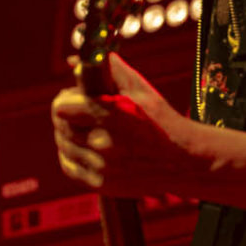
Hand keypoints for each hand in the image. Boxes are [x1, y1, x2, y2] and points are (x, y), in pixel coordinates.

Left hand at [51, 54, 214, 199]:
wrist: (184, 161)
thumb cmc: (160, 119)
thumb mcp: (140, 88)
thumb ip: (108, 68)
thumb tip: (75, 60)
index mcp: (112, 115)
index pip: (61, 107)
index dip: (65, 99)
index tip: (74, 97)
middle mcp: (104, 143)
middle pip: (61, 126)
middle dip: (66, 115)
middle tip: (79, 111)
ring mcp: (102, 167)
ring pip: (63, 146)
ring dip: (67, 135)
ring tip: (84, 128)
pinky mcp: (102, 184)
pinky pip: (69, 167)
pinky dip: (70, 156)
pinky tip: (82, 147)